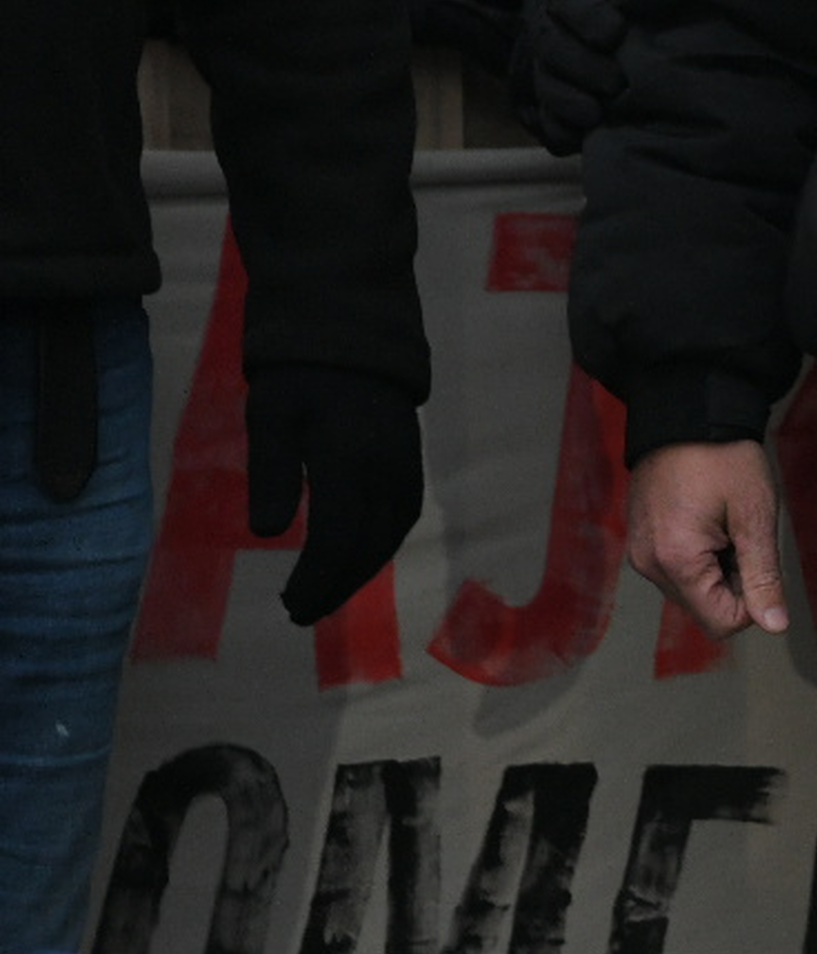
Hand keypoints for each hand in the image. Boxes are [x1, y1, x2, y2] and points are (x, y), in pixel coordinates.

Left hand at [243, 367, 425, 623]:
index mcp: (347, 459)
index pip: (335, 536)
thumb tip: (266, 533)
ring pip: (389, 538)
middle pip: (367, 547)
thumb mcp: (270, 416)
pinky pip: (402, 520)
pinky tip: (357, 560)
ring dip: (359, 574)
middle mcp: (385, 471)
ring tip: (326, 595)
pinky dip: (379, 549)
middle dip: (335, 586)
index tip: (289, 603)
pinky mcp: (413, 466)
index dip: (315, 578)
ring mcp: (406, 469)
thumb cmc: (299, 380)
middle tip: (302, 612)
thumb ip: (270, 472)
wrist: (354, 340)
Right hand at [512, 0, 629, 156]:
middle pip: (552, 46)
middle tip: (615, 83)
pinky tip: (579, 139)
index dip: (588, 16)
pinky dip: (558, 131)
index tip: (615, 32)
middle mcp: (550, 27)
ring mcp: (545, 65)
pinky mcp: (549, 99)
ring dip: (565, 102)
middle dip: (579, 67)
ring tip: (596, 114)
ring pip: (544, 84)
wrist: (604, 8)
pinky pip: (542, 119)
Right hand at [625, 439, 789, 636]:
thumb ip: (763, 576)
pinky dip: (701, 555)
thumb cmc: (725, 457)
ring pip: (693, 589)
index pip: (721, 622)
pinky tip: (710, 519)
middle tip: (743, 534)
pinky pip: (678, 568)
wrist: (687, 412)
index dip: (754, 602)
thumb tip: (774, 625)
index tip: (759, 559)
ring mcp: (640, 552)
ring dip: (719, 568)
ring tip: (725, 522)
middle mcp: (648, 564)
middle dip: (735, 582)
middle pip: (705, 607)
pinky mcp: (642, 540)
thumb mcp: (755, 516)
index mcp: (675, 561)